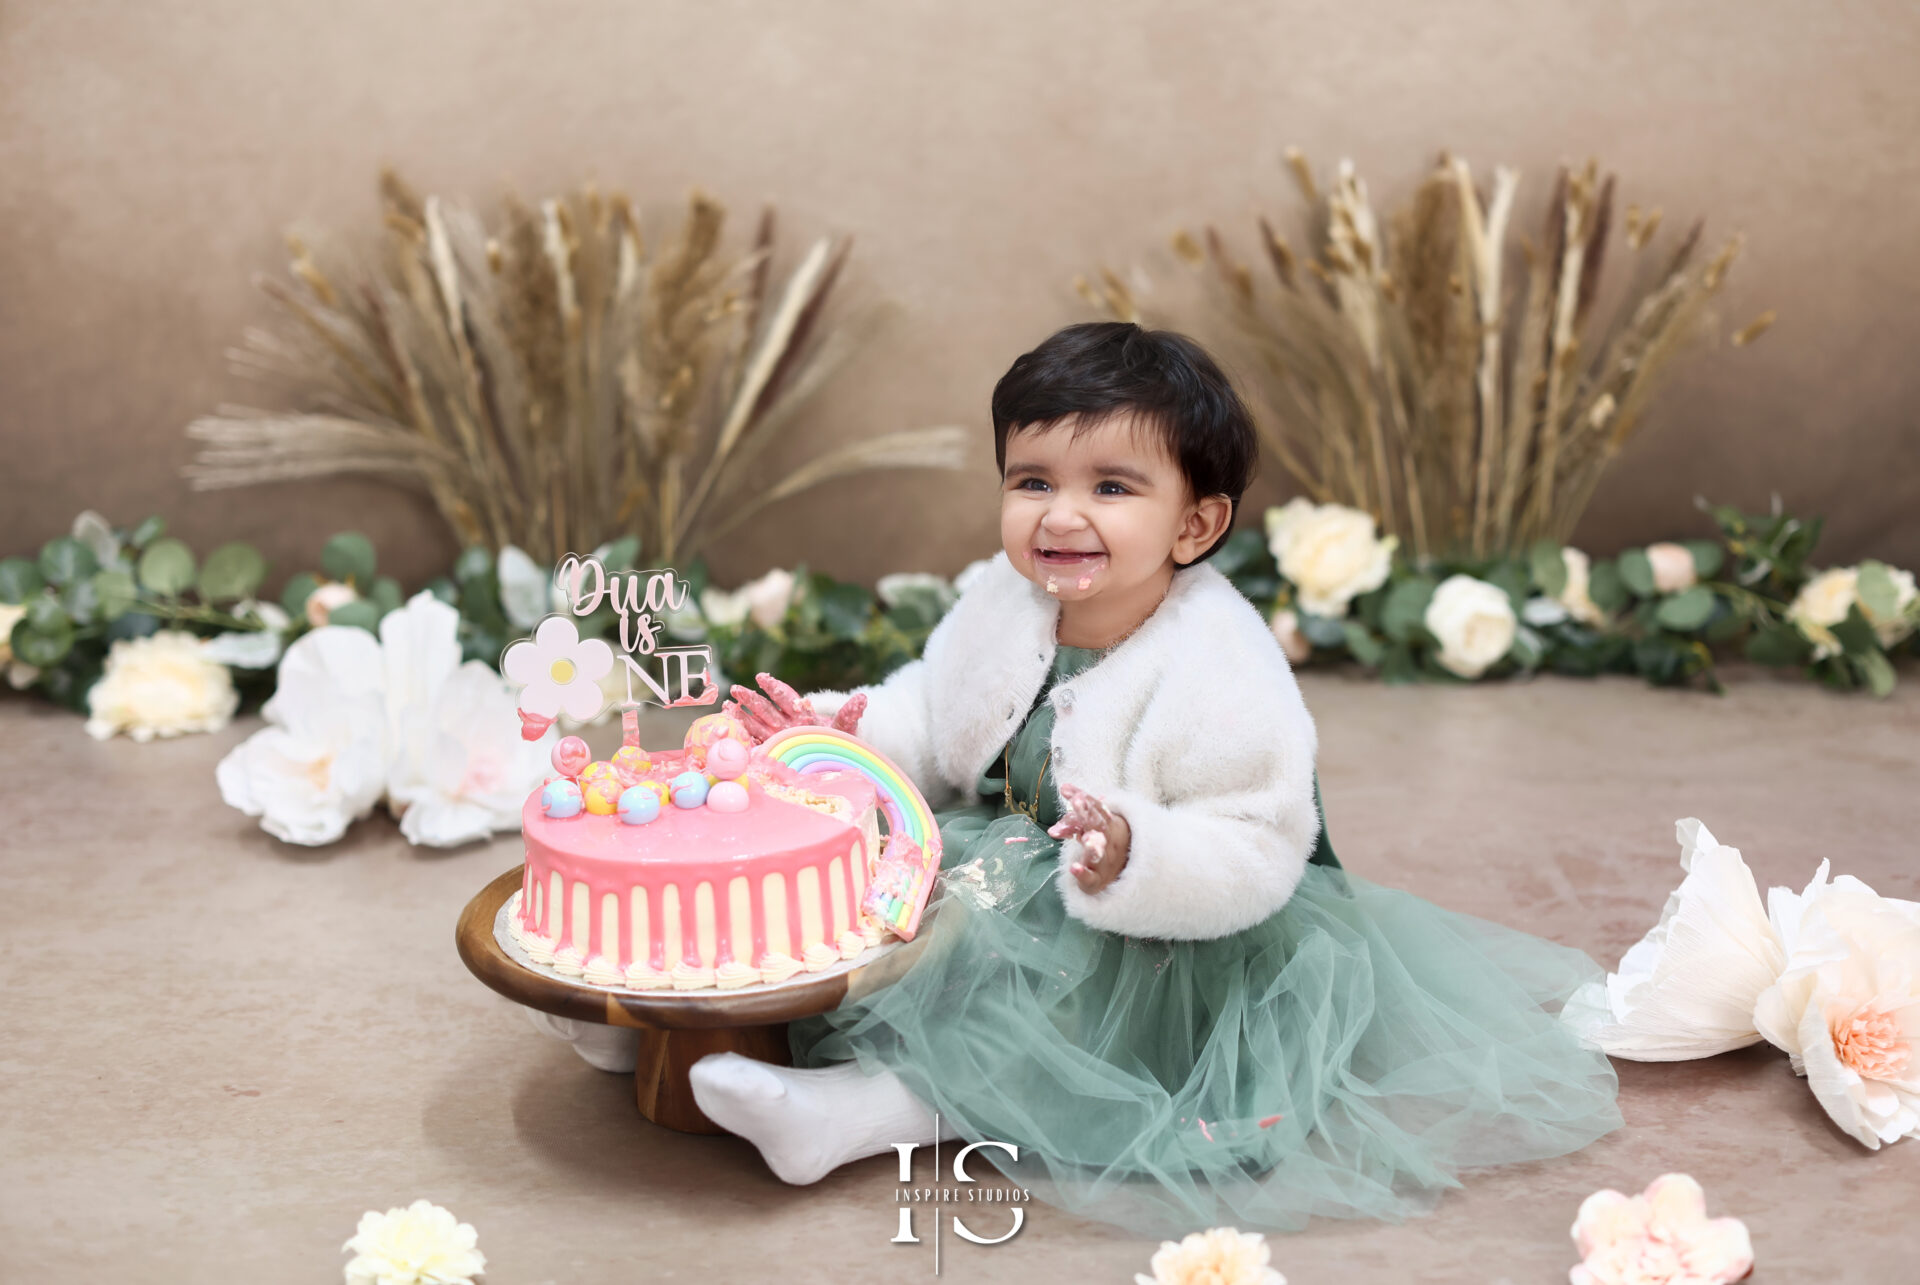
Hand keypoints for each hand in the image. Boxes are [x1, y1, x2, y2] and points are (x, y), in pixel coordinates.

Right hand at [724, 671, 866, 743]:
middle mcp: (787, 724)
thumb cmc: (839, 743)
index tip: (761, 677)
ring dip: (742, 715)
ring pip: (757, 724)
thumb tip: (863, 698)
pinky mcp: (773, 752)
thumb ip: (850, 714)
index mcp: (802, 714)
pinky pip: (756, 744)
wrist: (836, 764)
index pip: (786, 697)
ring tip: (726, 706)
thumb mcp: (846, 729)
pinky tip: (729, 732)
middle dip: (751, 698)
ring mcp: (778, 738)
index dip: (774, 687)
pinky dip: (743, 738)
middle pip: (766, 708)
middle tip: (735, 689)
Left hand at [1048, 782, 1129, 893]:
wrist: (1123, 878)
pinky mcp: (1095, 880)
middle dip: (1087, 814)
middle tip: (1076, 803)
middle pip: (1098, 827)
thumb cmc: (1106, 846)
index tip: (1065, 789)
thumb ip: (1081, 810)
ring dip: (1092, 846)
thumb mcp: (1096, 826)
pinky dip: (1083, 873)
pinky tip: (1074, 868)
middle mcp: (1108, 842)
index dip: (1084, 799)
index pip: (1097, 809)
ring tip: (1085, 839)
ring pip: (1097, 853)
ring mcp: (1103, 862)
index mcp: (1110, 826)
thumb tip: (1066, 787)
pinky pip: (1090, 877)